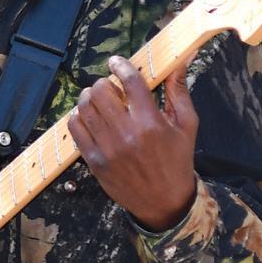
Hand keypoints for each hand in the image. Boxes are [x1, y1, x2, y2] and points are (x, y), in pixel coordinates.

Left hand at [67, 55, 198, 230]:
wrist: (164, 202)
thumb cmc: (177, 160)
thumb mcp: (186, 125)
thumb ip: (178, 90)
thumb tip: (180, 60)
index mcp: (151, 123)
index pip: (130, 82)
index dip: (121, 66)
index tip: (117, 62)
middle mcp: (126, 134)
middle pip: (101, 91)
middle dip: (104, 83)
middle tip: (111, 87)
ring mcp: (107, 148)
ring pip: (85, 107)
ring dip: (89, 97)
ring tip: (99, 99)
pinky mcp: (94, 160)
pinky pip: (75, 128)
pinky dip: (78, 116)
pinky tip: (89, 116)